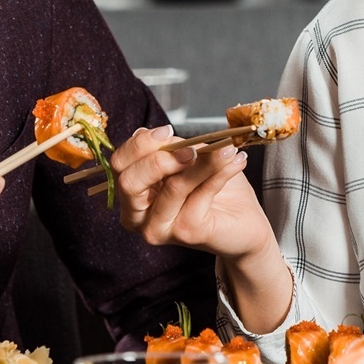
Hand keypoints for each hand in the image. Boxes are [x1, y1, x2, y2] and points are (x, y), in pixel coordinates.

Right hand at [113, 126, 295, 333]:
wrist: (243, 222)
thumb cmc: (212, 189)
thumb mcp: (186, 160)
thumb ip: (170, 149)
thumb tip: (164, 135)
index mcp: (131, 194)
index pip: (120, 164)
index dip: (140, 144)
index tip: (168, 131)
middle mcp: (137, 216)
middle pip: (129, 181)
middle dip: (160, 158)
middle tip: (191, 149)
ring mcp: (160, 228)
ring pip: (172, 186)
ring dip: (203, 163)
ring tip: (225, 151)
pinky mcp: (187, 233)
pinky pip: (201, 194)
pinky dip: (220, 173)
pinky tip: (236, 162)